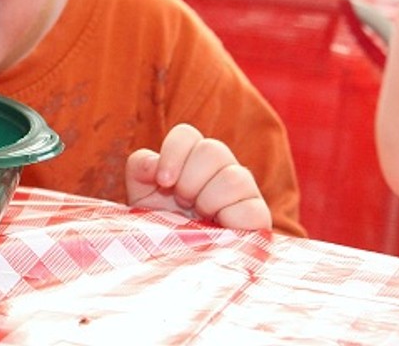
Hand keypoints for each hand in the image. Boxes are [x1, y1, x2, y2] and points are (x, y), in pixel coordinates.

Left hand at [125, 123, 271, 230]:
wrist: (181, 264)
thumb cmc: (164, 226)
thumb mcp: (142, 197)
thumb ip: (140, 169)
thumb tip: (153, 163)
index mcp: (192, 158)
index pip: (187, 134)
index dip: (173, 152)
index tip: (164, 181)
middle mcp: (222, 167)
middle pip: (212, 150)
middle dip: (190, 180)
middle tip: (183, 203)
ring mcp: (244, 190)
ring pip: (233, 177)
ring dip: (208, 201)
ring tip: (200, 218)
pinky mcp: (259, 216)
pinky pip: (250, 208)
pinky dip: (229, 219)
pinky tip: (219, 230)